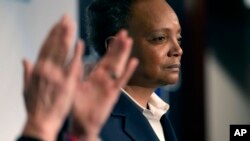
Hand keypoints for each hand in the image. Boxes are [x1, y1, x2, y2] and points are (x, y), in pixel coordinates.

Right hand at [22, 15, 82, 140]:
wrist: (42, 122)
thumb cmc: (35, 107)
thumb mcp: (26, 88)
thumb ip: (27, 72)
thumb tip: (25, 60)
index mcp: (37, 69)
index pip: (45, 47)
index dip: (51, 35)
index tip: (57, 25)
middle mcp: (47, 69)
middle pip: (54, 45)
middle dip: (60, 30)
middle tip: (66, 18)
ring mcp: (57, 74)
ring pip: (62, 51)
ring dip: (67, 36)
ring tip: (71, 24)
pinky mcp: (68, 82)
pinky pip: (73, 64)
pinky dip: (77, 53)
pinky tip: (80, 43)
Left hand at [70, 30, 137, 140]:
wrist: (81, 123)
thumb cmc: (77, 105)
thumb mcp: (74, 84)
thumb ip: (76, 68)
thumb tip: (76, 53)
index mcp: (95, 75)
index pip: (105, 58)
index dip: (111, 47)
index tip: (116, 36)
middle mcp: (104, 78)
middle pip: (113, 59)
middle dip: (119, 46)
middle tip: (125, 32)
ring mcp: (109, 85)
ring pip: (118, 66)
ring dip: (123, 54)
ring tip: (129, 41)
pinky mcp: (113, 93)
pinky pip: (121, 80)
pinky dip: (127, 71)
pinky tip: (133, 61)